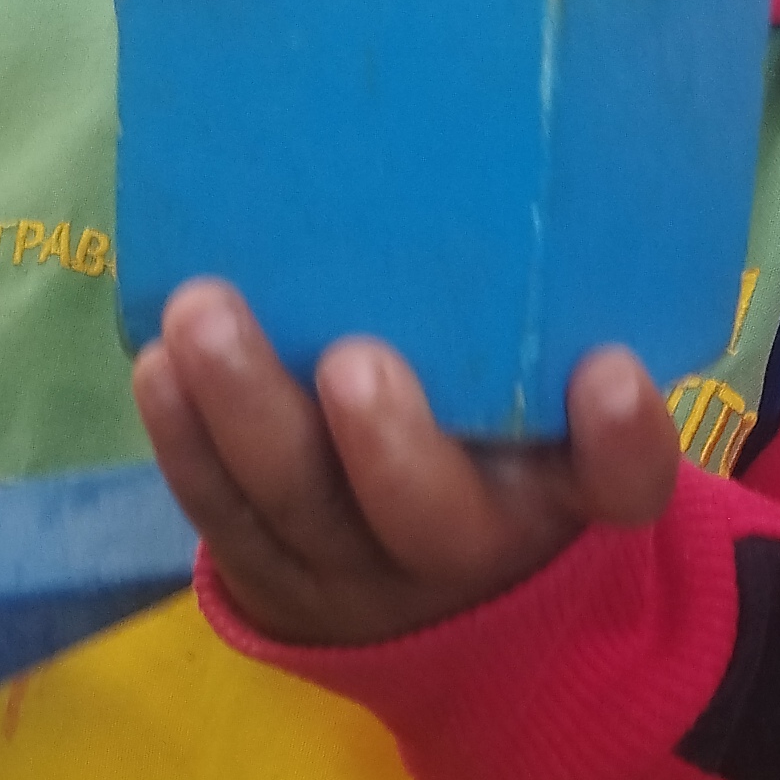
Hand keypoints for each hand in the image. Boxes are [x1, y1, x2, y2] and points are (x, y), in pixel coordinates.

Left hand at [132, 283, 679, 646]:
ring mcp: (355, 570)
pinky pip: (222, 514)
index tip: (612, 374)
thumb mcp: (553, 404)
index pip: (619, 485)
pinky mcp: (269, 569)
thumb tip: (525, 179)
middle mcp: (467, 546)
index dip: (620, 442)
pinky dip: (184, 443)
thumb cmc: (502, 446)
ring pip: (300, 508)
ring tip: (202, 319)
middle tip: (354, 361)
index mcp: (562, 498)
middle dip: (392, 446)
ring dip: (246, 413)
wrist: (440, 600)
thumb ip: (550, 325)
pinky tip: (159, 367)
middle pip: (432, 519)